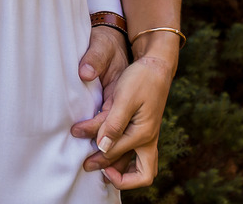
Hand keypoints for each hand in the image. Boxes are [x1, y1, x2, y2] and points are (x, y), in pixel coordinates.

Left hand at [83, 55, 174, 188]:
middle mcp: (148, 140)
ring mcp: (148, 136)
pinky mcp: (143, 130)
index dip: (99, 157)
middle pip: (141, 174)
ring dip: (121, 170)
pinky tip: (105, 151)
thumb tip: (102, 148)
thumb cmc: (140, 80)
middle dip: (115, 176)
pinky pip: (136, 153)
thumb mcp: (124, 99)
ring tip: (97, 166)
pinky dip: (123, 157)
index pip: (117, 154)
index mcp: (143, 134)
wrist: (156, 66)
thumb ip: (113, 124)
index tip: (85, 157)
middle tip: (88, 166)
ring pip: (140, 166)